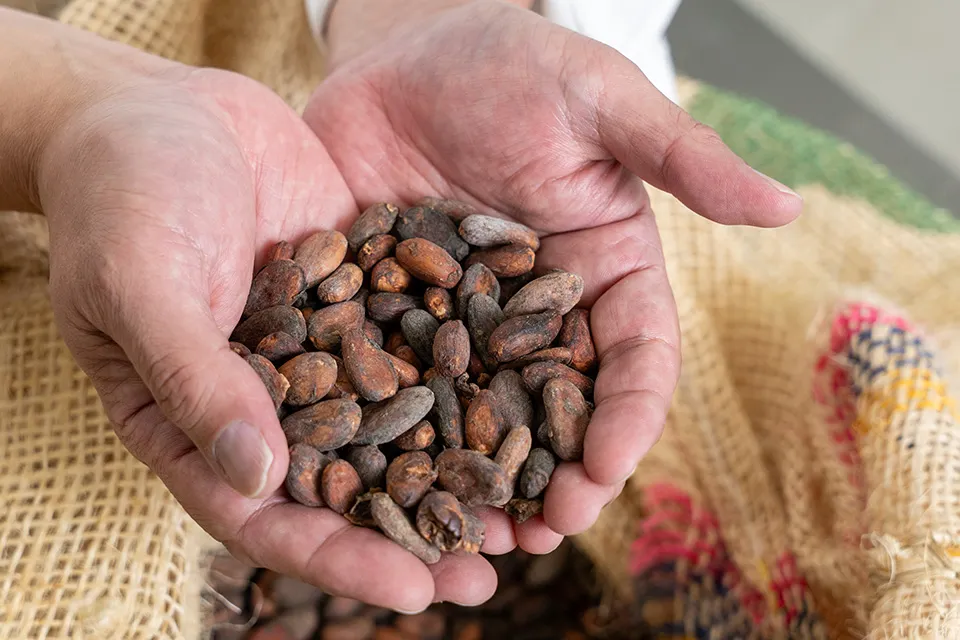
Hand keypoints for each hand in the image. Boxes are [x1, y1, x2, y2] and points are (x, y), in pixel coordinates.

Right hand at [11, 12, 493, 610]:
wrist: (158, 110)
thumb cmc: (119, 197)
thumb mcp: (142, 284)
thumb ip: (196, 379)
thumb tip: (257, 479)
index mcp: (195, 421)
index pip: (268, 513)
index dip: (338, 558)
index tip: (412, 592)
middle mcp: (265, 400)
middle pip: (342, 485)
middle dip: (412, 533)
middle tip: (485, 575)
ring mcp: (319, 350)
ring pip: (390, 426)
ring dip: (449, 467)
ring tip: (520, 510)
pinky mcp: (361, 298)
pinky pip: (411, 346)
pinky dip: (459, 377)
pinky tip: (520, 397)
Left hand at [305, 1, 801, 551]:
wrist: (402, 52)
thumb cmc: (511, 64)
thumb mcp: (599, 102)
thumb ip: (681, 158)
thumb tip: (787, 206)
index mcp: (605, 271)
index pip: (634, 360)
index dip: (625, 421)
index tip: (601, 475)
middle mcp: (542, 310)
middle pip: (559, 407)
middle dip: (553, 478)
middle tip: (535, 538)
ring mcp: (468, 320)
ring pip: (483, 414)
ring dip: (479, 479)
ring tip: (466, 537)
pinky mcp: (399, 314)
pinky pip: (406, 382)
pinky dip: (401, 435)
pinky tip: (387, 480)